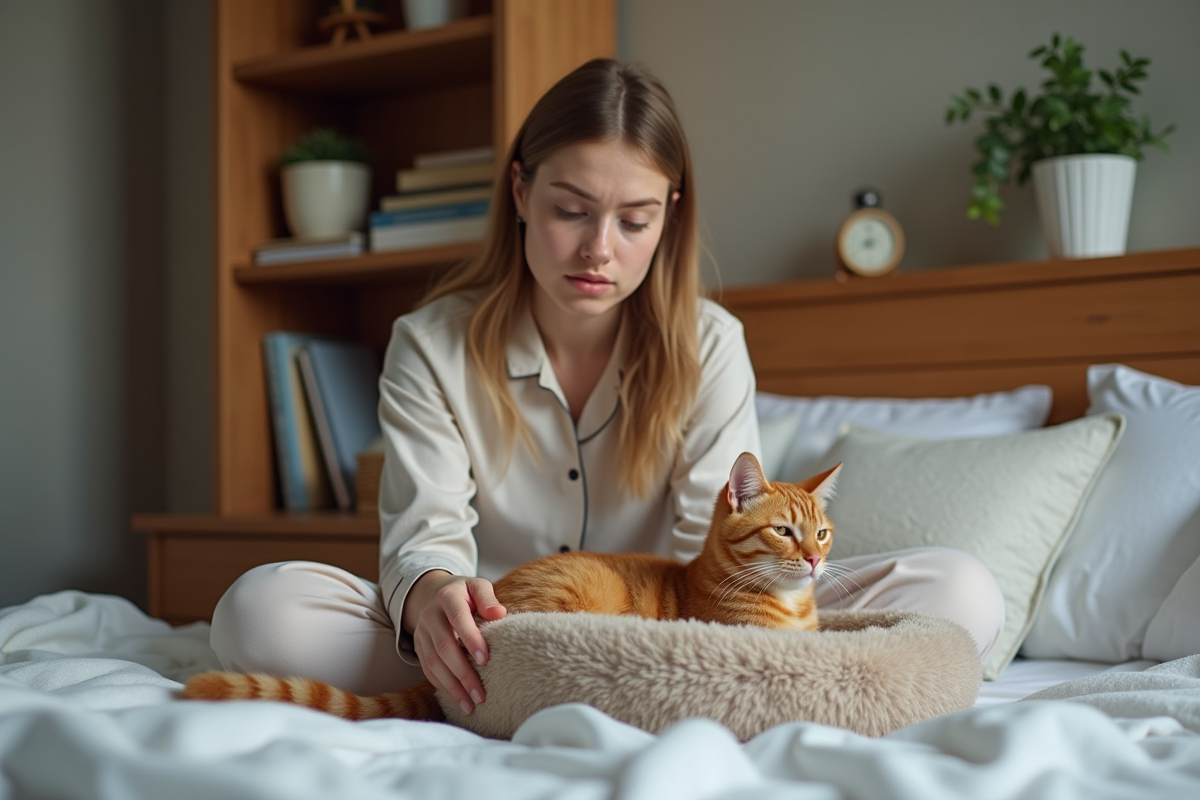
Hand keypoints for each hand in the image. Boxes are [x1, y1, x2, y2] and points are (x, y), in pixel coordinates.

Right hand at [403, 570, 506, 714]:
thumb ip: (488, 598)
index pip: (458, 618)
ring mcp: (421, 632)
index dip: (471, 639)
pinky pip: (427, 670)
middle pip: (444, 647)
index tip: (485, 660)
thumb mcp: (477, 587)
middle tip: (480, 694)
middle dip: (463, 673)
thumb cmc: (466, 594)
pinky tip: (457, 698)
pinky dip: (442, 686)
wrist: (436, 594)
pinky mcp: (418, 646)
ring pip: (433, 663)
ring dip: (452, 687)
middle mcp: (430, 615)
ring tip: (470, 705)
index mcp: (447, 597)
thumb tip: (499, 613)